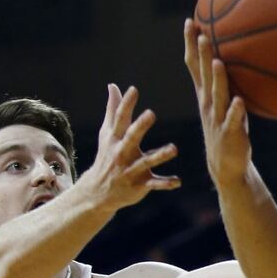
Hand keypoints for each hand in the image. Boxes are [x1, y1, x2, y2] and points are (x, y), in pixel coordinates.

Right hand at [80, 84, 179, 210]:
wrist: (97, 192)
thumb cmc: (107, 156)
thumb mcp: (107, 134)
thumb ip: (113, 110)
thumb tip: (113, 86)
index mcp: (115, 139)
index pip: (120, 119)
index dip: (126, 104)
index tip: (133, 90)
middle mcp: (121, 153)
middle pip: (131, 138)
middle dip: (140, 126)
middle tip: (151, 113)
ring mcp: (130, 170)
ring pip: (146, 162)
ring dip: (160, 156)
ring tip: (174, 148)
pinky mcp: (139, 184)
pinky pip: (154, 184)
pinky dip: (165, 184)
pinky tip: (178, 182)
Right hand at [184, 18, 250, 184]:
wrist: (225, 166)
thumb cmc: (227, 129)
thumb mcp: (223, 103)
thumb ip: (224, 83)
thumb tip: (231, 57)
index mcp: (204, 95)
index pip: (194, 65)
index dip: (191, 44)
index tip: (190, 21)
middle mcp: (208, 104)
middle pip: (203, 75)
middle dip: (201, 54)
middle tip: (200, 33)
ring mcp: (218, 118)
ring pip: (217, 95)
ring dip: (217, 79)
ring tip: (218, 62)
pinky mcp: (231, 132)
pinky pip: (234, 120)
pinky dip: (235, 110)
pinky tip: (238, 101)